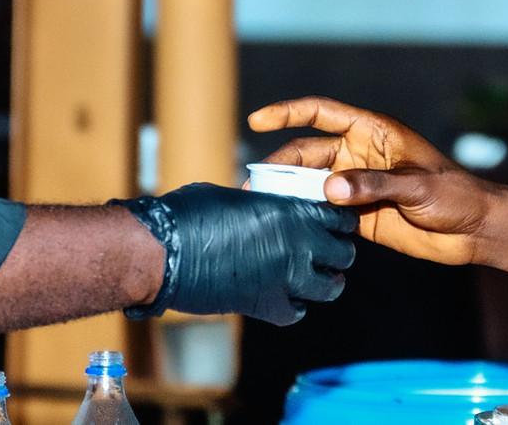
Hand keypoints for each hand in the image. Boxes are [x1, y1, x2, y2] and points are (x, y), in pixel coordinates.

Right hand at [115, 183, 357, 325]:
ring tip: (314, 278)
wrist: (163, 252)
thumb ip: (261, 203)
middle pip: (344, 254)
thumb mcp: (235, 196)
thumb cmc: (190, 213)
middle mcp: (298, 246)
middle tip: (326, 253)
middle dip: (337, 253)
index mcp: (292, 210)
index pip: (340, 218)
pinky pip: (297, 311)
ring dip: (324, 282)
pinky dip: (294, 305)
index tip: (333, 224)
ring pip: (330, 287)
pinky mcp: (267, 307)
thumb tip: (262, 205)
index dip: (340, 221)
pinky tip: (285, 297)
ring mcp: (286, 279)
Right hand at [249, 96, 495, 264]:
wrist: (474, 230)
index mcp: (372, 132)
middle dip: (279, 166)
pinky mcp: (358, 214)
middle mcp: (358, 155)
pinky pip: (322, 211)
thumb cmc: (455, 195)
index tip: (257, 121)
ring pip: (310, 183)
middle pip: (307, 154)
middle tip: (254, 187)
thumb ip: (373, 185)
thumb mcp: (417, 186)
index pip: (321, 113)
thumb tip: (329, 189)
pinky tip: (286, 225)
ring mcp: (356, 185)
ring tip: (261, 206)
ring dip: (287, 193)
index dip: (287, 114)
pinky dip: (304, 215)